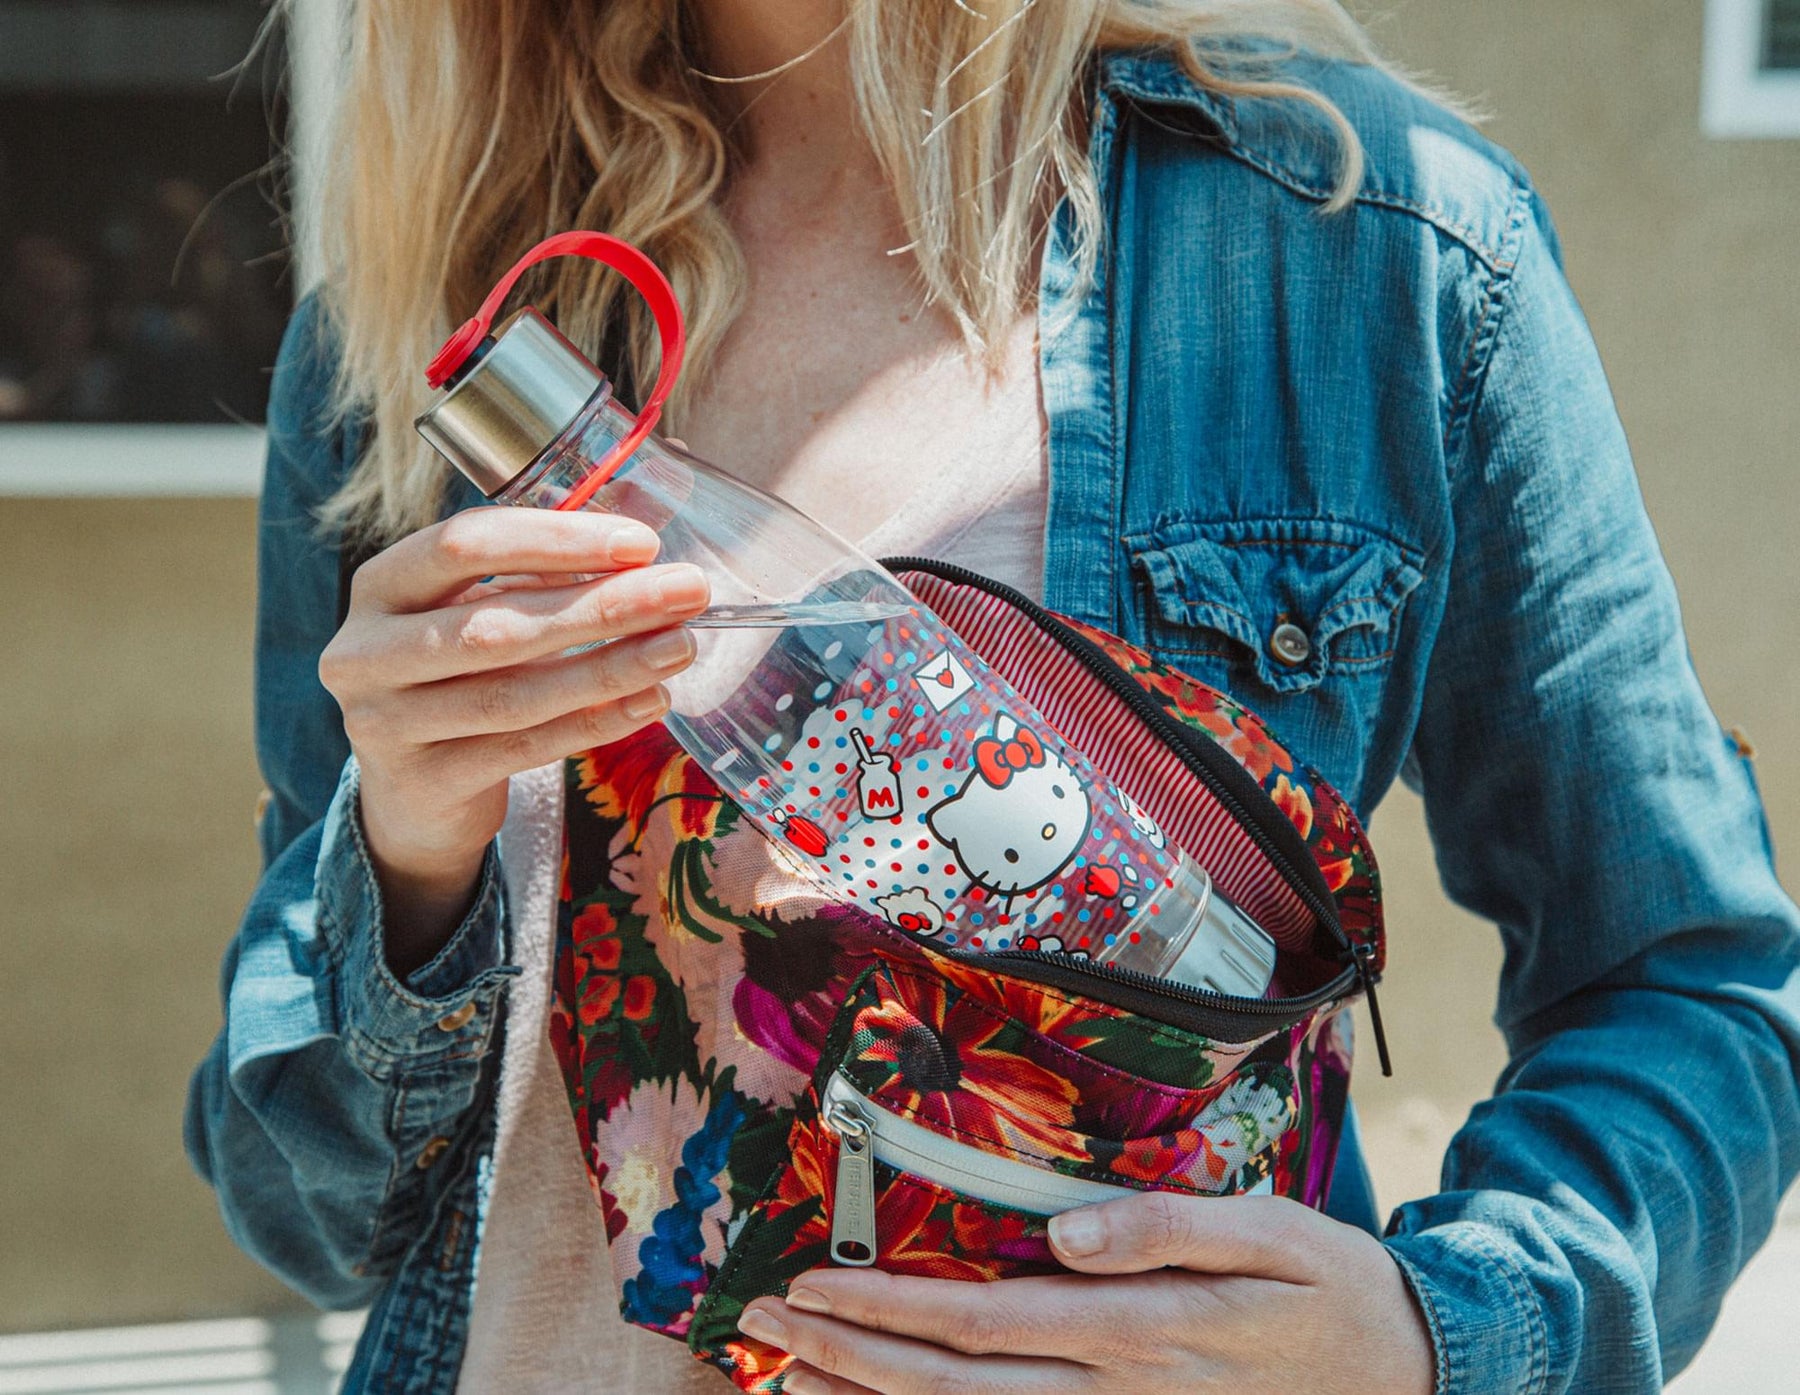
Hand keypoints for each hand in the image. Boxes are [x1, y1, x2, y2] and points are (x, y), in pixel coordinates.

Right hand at [318, 507, 708, 971]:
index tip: (642, 543)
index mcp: (380, 585)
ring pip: (513, 694)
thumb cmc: (455, 676)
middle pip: (496, 625)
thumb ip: (533, 581)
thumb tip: (640, 556)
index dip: (557, 540)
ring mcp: (384, 724)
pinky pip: (523, 748)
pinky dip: (594, 722)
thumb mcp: (472, 613)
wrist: (409, 791)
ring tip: (679, 647)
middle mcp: (367, 652)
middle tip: (687, 592)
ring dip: (609, 667)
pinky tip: (649, 701)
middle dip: (603, 606)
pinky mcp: (423, 782)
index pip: (465, 545)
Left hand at [737, 1192, 1434, 1394]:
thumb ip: (1171, 1226)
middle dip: (849, 1356)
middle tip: (763, 1323)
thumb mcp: (1276, 1233)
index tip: (812, 1284)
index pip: (985, 1322)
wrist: (1411, 1374)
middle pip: (956, 1385)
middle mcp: (1117, 1392)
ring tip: (788, 1377)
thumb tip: (1066, 1230)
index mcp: (1143, 1331)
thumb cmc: (1332, 1290)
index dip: (890, 1308)